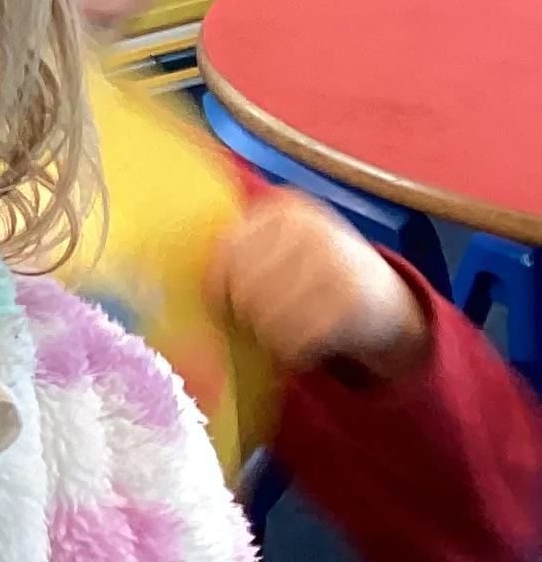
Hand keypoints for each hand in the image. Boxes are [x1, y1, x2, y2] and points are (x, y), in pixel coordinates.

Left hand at [209, 192, 429, 382]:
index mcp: (285, 209)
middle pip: (241, 291)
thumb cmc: (313, 277)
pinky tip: (312, 342)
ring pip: (265, 318)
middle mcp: (312, 229)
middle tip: (267, 318)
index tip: (227, 303)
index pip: (224, 255)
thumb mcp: (279, 250)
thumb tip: (175, 281)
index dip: (216, 289)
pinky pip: (294, 341)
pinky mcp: (352, 302)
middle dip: (246, 315)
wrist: (386, 302)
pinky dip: (295, 352)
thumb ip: (235, 254)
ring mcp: (335, 263)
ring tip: (292, 327)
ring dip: (271, 336)